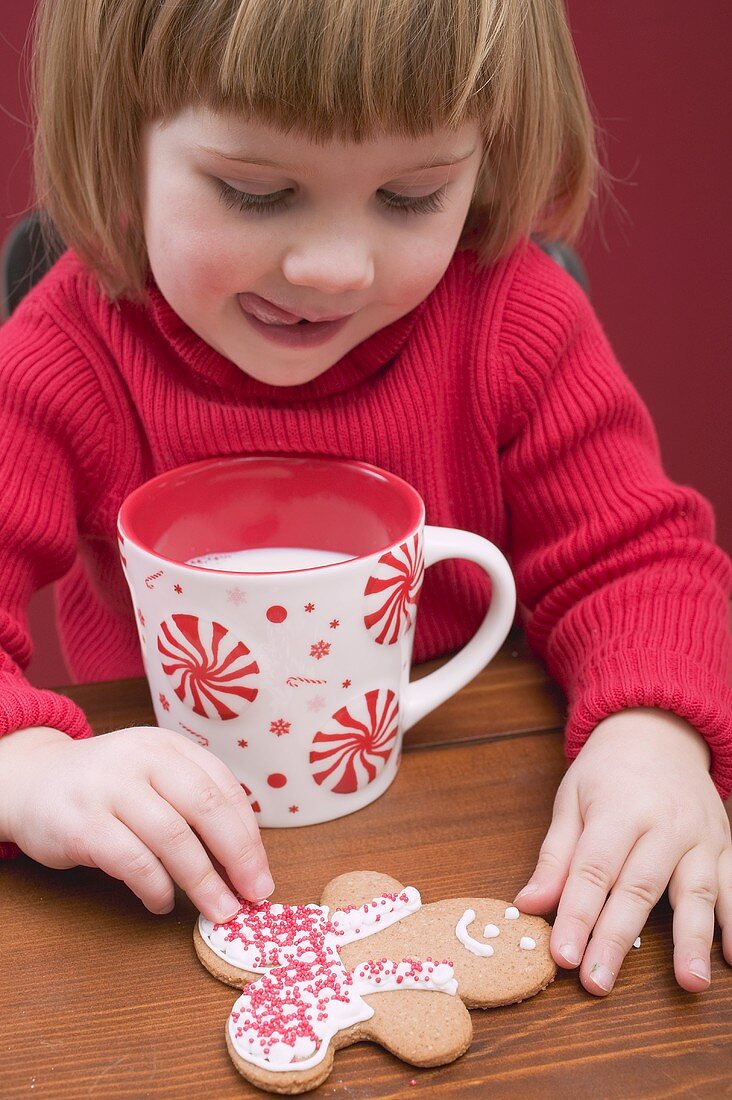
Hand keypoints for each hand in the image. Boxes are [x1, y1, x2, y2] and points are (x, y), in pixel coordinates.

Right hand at [0, 725, 272, 921]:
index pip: (223, 786)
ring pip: (173, 838)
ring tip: (218, 909)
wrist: (32, 782)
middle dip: (237, 856)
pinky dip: (156, 888)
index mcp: (167, 745)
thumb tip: (244, 858)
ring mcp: (110, 788)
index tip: (261, 870)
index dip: (248, 833)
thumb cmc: (107, 788)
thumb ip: (192, 801)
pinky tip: (163, 903)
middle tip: (254, 894)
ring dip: (203, 881)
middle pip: (206, 807)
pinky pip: (133, 862)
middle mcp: (142, 758)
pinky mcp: (82, 824)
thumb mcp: (151, 775)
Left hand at [513, 708, 730, 993]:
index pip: (593, 869)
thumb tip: (529, 904)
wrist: (658, 732)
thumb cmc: (607, 771)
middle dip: (617, 939)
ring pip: (696, 892)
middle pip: (638, 888)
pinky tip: (731, 959)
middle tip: (598, 982)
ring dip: (692, 940)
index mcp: (618, 808)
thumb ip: (555, 855)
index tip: (563, 955)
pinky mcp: (724, 846)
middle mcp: (664, 823)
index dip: (576, 914)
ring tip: (689, 983)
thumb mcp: (571, 800)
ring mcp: (700, 836)